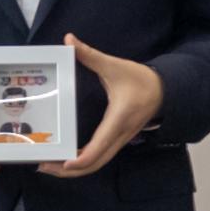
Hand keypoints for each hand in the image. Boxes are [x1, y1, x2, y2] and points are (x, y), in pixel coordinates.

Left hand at [52, 38, 165, 179]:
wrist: (166, 90)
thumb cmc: (141, 79)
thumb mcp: (115, 66)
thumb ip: (90, 55)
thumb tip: (69, 40)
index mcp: (118, 120)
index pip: (98, 148)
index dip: (80, 159)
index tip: (62, 163)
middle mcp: (119, 135)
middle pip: (95, 163)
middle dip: (69, 170)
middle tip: (43, 167)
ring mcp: (120, 140)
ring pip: (98, 163)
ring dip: (75, 169)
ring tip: (49, 166)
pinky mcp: (118, 140)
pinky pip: (100, 157)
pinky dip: (83, 162)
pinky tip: (66, 158)